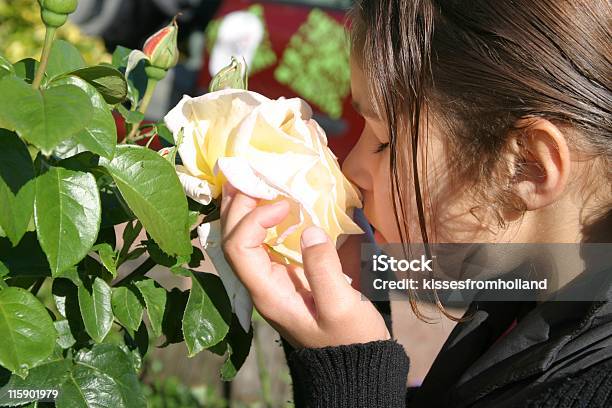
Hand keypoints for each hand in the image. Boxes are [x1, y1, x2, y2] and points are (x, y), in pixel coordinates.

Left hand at [220, 182, 390, 348]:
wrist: (352, 364)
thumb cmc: (349, 339)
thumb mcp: (341, 307)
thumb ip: (323, 268)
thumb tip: (310, 229)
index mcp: (268, 294)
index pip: (240, 249)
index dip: (254, 219)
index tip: (284, 204)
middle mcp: (261, 286)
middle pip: (233, 241)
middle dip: (238, 207)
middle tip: (249, 176)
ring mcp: (271, 281)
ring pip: (243, 241)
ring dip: (245, 211)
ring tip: (250, 183)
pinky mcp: (285, 278)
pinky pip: (262, 245)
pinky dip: (262, 222)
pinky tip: (272, 206)